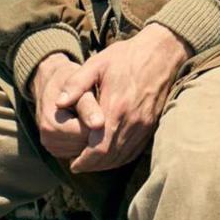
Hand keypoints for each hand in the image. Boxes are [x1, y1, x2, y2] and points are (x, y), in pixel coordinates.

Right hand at [28, 54, 96, 166]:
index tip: (109, 106)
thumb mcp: (79, 86)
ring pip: (86, 150)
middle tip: (101, 109)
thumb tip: (98, 124)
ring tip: (93, 115)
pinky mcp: (58, 151)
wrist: (50, 82)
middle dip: (98, 130)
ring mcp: (52, 147)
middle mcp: (48, 139)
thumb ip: (88, 106)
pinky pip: (82, 151)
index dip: (103, 121)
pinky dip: (88, 140)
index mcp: (51, 124)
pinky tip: (88, 124)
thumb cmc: (68, 79)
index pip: (88, 133)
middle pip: (87, 144)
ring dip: (94, 136)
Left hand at [67, 25, 190, 173]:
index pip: (99, 147)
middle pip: (110, 156)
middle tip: (78, 166)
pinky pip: (136, 150)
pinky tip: (111, 156)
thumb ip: (76, 84)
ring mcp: (145, 124)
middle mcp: (133, 120)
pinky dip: (121, 157)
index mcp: (116, 107)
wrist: (161, 52)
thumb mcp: (97, 64)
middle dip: (93, 165)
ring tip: (91, 164)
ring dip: (106, 164)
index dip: (85, 160)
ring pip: (124, 156)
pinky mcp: (153, 124)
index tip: (73, 163)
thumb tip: (58, 103)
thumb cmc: (126, 56)